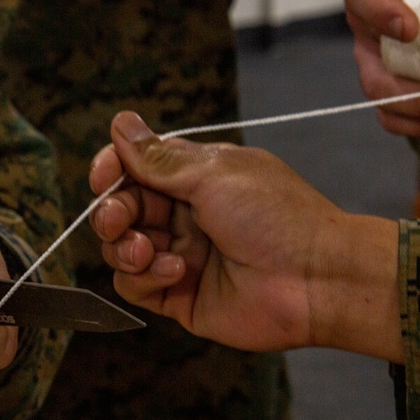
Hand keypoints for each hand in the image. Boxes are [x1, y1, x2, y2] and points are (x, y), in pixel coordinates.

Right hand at [90, 112, 403, 362]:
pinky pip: (135, 286)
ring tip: (149, 250)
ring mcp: (178, 256)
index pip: (134, 168)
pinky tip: (175, 271)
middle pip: (120, 209)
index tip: (103, 176)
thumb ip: (159, 157)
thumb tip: (120, 122)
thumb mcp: (214, 173)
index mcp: (193, 178)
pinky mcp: (177, 296)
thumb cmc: (276, 216)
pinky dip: (144, 277)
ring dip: (125, 247)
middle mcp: (182, 215)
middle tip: (120, 219)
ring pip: (120, 249)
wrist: (316, 279)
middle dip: (112, 212)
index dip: (111, 170)